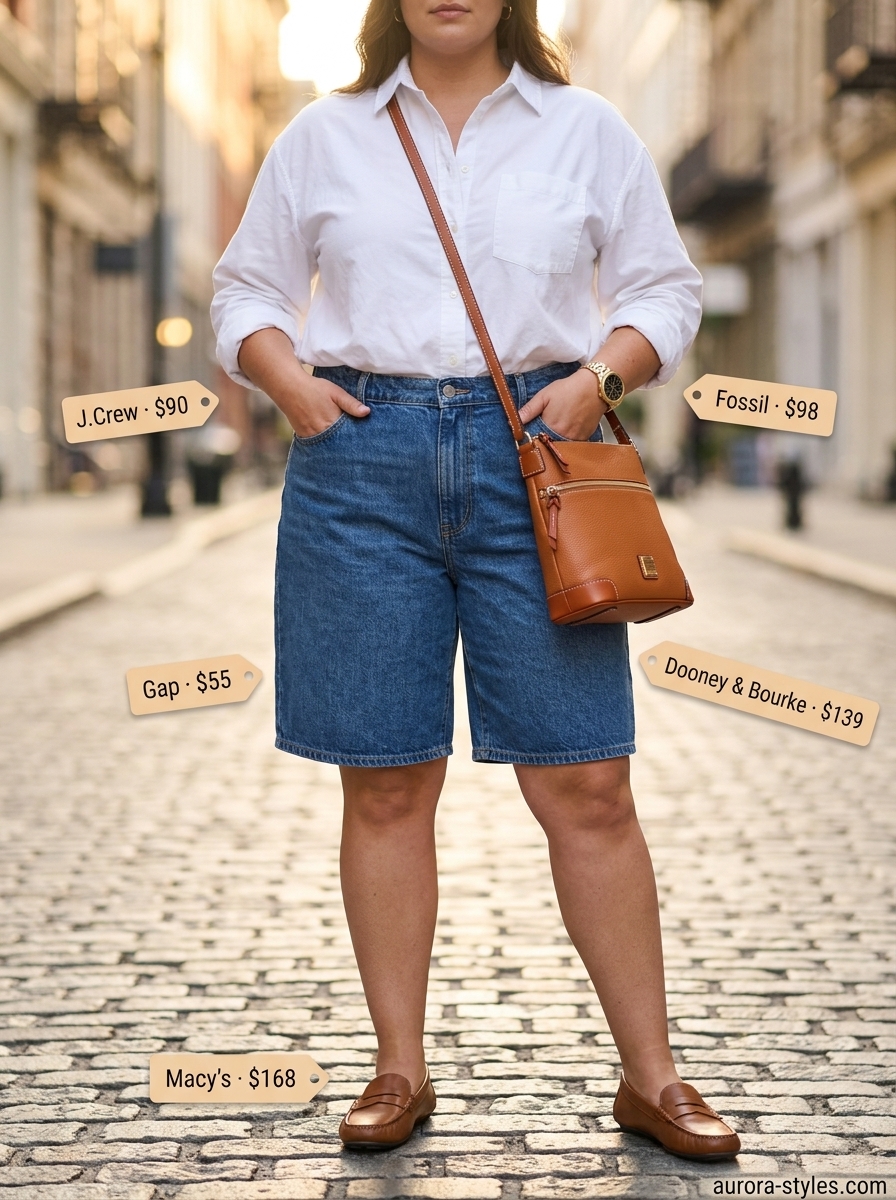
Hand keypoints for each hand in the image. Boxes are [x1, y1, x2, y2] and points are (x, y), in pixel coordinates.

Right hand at [237, 328, 369, 437]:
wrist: (289, 388)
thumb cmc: (315, 389)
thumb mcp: (336, 393)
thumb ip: (351, 404)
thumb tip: (367, 413)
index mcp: (332, 422)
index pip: (349, 437)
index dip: (356, 439)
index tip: (364, 442)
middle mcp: (322, 432)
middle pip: (338, 445)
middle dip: (347, 446)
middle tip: (357, 450)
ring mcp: (311, 436)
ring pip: (328, 446)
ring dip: (335, 447)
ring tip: (344, 450)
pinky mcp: (303, 436)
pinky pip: (317, 445)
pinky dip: (324, 445)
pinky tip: (330, 444)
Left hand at [518, 368, 606, 440]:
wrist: (595, 386)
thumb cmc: (569, 388)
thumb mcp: (545, 395)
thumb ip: (529, 410)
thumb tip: (514, 421)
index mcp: (551, 427)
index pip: (536, 441)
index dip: (532, 439)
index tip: (530, 436)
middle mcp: (564, 436)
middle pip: (550, 446)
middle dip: (545, 442)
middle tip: (543, 434)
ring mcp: (577, 439)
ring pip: (562, 446)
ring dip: (557, 443)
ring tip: (556, 432)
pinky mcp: (586, 438)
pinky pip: (575, 445)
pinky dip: (570, 441)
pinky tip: (568, 431)